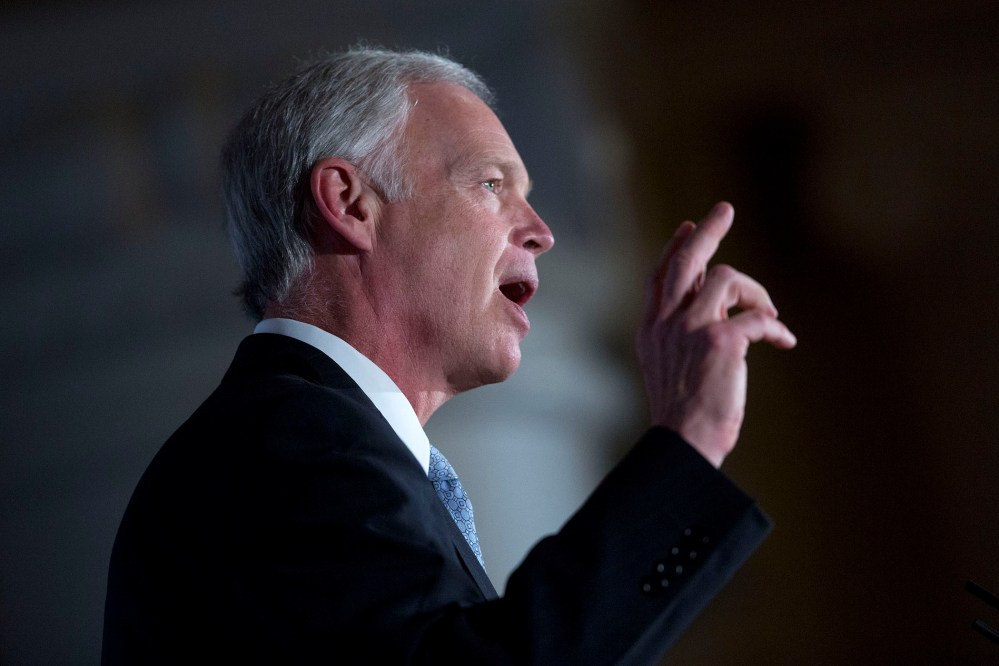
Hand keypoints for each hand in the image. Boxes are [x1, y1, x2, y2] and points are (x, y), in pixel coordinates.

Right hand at [638, 202, 795, 467]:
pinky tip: (785, 341)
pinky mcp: (721, 340)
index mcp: (652, 330)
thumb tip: (713, 308)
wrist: (684, 443)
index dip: (673, 248)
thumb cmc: (683, 416)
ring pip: (728, 279)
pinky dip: (776, 328)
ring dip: (757, 292)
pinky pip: (759, 318)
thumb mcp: (669, 368)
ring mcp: (692, 328)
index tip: (687, 227)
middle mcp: (667, 323)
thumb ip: (683, 335)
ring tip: (771, 311)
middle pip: (686, 260)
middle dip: (707, 231)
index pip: (659, 277)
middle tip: (724, 209)